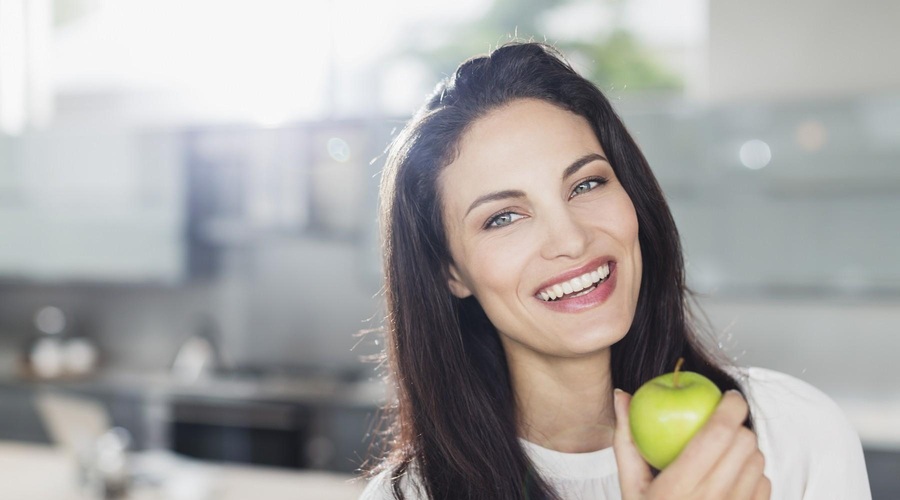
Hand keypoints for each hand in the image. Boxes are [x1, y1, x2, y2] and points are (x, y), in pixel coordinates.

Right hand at [613, 389, 770, 499]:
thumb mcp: (630, 486)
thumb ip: (626, 440)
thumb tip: (623, 395)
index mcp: (676, 490)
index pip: (716, 435)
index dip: (729, 408)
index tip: (728, 396)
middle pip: (744, 443)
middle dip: (738, 425)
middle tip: (725, 423)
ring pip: (758, 461)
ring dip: (746, 449)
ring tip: (726, 453)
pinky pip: (765, 484)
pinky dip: (754, 474)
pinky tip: (734, 478)